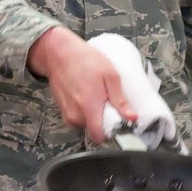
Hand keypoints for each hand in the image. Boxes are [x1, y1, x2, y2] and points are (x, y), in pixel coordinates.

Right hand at [27, 26, 134, 142]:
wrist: (59, 53)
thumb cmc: (85, 60)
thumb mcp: (110, 75)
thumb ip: (120, 100)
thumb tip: (132, 118)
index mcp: (89, 107)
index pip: (99, 137)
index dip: (111, 133)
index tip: (118, 122)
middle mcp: (75, 114)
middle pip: (94, 130)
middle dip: (103, 120)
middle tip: (107, 102)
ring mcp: (66, 113)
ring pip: (86, 124)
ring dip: (93, 114)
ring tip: (95, 95)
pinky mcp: (62, 109)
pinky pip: (77, 117)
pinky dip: (83, 110)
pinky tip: (85, 94)